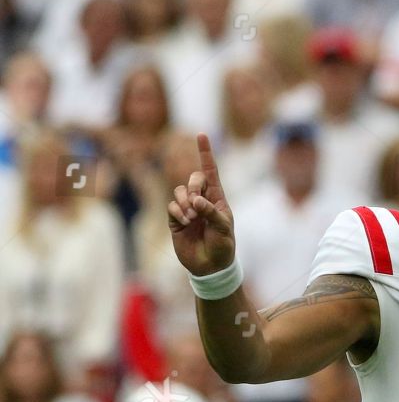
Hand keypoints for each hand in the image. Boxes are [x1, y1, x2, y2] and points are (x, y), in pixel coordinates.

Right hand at [167, 133, 235, 275]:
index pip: (210, 172)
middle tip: (198, 204)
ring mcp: (188, 209)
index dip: (205, 153)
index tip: (202, 135)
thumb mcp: (224, 229)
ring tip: (193, 218)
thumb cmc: (223, 247)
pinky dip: (177, 211)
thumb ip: (212, 212)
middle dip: (194, 186)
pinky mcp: (175, 219)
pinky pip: (172, 205)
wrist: (210, 266)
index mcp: (218, 199)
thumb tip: (196, 200)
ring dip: (185, 202)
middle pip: (192, 178)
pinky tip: (185, 222)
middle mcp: (202, 201)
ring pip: (179, 191)